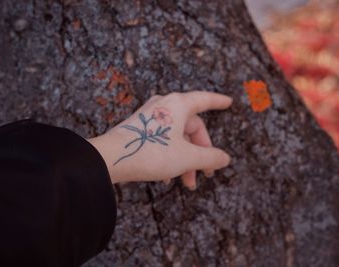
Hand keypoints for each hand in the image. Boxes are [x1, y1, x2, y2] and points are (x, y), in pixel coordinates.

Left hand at [87, 91, 231, 189]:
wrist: (110, 158)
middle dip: (200, 153)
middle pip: (191, 127)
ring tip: (186, 182)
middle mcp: (164, 106)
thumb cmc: (150, 152)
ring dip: (185, 159)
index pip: (204, 99)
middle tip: (204, 174)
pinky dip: (170, 156)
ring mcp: (150, 116)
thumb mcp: (186, 157)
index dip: (218, 101)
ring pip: (177, 137)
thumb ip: (209, 157)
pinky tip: (166, 177)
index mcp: (178, 105)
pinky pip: (162, 140)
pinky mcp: (139, 128)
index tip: (229, 102)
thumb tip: (225, 158)